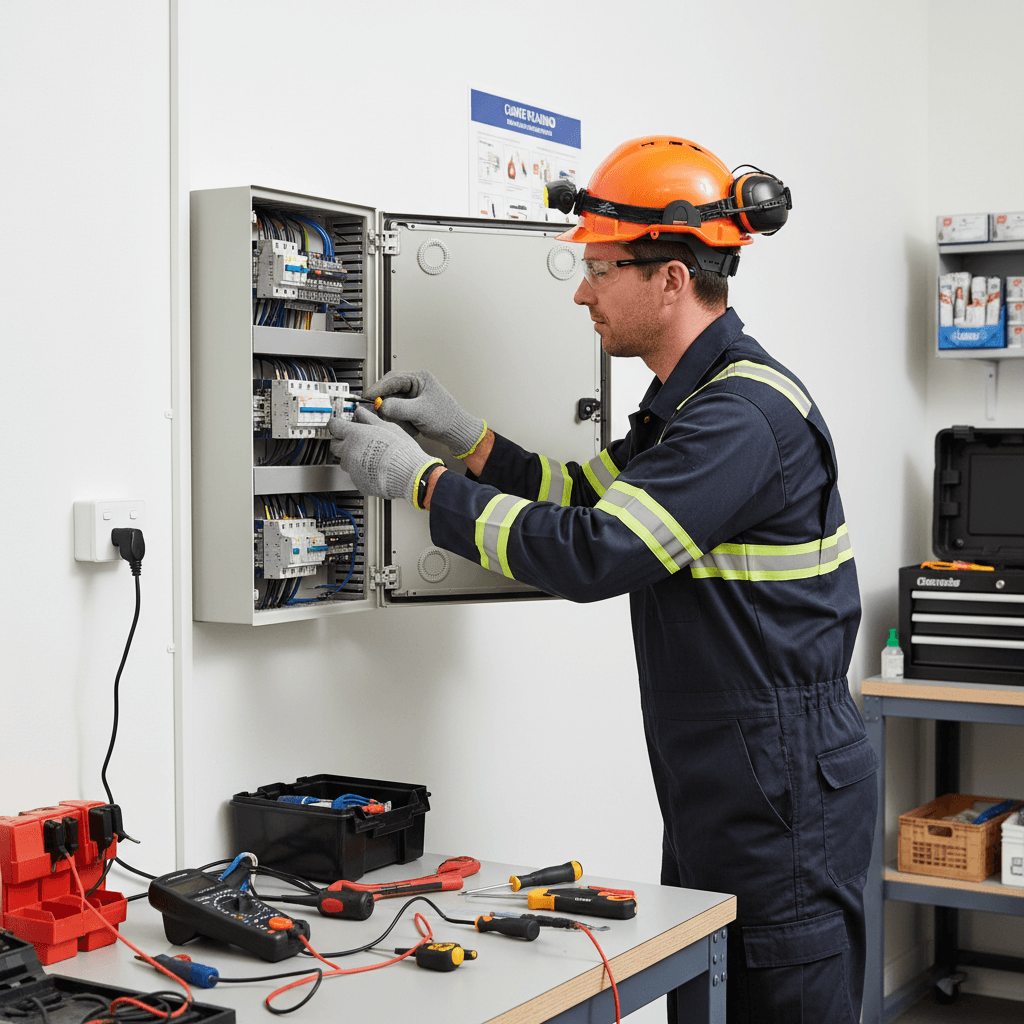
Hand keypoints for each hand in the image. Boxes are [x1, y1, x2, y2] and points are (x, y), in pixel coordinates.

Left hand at [329, 407, 439, 504]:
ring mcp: (353, 469)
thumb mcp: (387, 427)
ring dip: (351, 457)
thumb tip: (361, 412)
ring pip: (344, 462)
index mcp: (354, 435)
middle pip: (334, 446)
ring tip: (367, 455)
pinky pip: (356, 475)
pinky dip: (362, 471)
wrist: (408, 473)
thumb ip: (369, 419)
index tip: (338, 424)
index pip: (334, 426)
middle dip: (340, 441)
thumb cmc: (400, 450)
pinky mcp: (359, 483)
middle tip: (352, 440)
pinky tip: (375, 468)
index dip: (336, 424)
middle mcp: (349, 452)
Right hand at [363, 370, 485, 457]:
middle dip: (387, 405)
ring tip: (409, 424)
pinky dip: (400, 421)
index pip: (392, 379)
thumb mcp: (420, 412)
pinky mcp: (411, 407)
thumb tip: (379, 406)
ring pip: (391, 403)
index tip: (366, 398)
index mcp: (419, 378)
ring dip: (396, 416)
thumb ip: (398, 408)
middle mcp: (415, 384)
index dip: (378, 389)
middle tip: (384, 415)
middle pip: (389, 391)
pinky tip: (411, 427)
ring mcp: (413, 396)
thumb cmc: (446, 419)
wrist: (457, 432)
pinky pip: (397, 412)